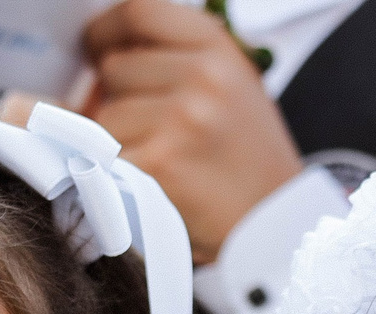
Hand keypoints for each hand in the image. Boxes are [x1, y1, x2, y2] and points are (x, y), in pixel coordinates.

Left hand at [80, 0, 301, 263]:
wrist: (279, 229)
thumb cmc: (249, 162)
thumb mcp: (231, 89)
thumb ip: (175, 61)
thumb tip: (99, 56)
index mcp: (220, 50)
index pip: (139, 13)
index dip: (106, 31)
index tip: (96, 49)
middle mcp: (203, 77)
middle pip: (115, 68)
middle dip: (119, 99)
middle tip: (151, 131)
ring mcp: (180, 120)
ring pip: (105, 117)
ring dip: (119, 142)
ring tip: (163, 164)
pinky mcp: (159, 164)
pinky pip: (106, 158)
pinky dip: (116, 174)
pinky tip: (150, 184)